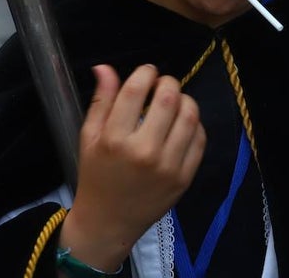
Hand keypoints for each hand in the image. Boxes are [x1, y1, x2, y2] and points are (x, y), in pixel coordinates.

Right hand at [60, 64, 205, 270]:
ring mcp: (168, 166)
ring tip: (174, 101)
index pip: (135, 90)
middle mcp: (144, 151)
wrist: (109, 221)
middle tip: (161, 85)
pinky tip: (181, 123)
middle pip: (168, 98)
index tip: (146, 72)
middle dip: (167, 82)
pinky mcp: (184, 178)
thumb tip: (105, 67)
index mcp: (115, 140)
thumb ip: (101, 101)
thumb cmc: (96, 175)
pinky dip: (194, 124)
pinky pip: (199, 139)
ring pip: (190, 115)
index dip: (145, 72)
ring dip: (185, 99)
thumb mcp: (89, 137)